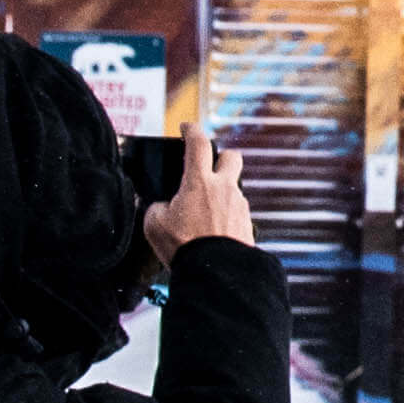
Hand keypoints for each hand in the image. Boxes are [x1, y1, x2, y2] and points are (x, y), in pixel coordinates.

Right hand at [142, 123, 253, 267]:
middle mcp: (225, 188)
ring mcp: (240, 206)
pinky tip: (214, 231)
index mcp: (200, 181)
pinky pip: (237, 213)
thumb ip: (156, 208)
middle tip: (208, 168)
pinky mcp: (248, 225)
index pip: (198, 143)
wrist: (216, 274)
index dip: (191, 130)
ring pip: (234, 189)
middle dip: (221, 157)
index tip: (187, 128)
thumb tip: (162, 207)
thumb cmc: (184, 247)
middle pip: (232, 156)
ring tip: (203, 214)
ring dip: (221, 194)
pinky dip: (226, 217)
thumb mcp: (154, 225)